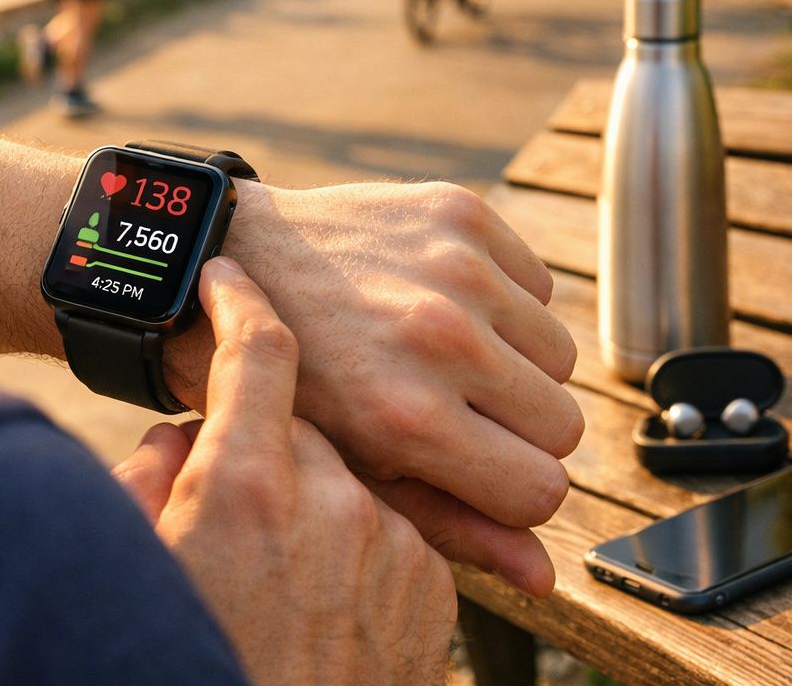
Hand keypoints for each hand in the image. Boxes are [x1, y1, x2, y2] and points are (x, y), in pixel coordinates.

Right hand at [114, 258, 454, 685]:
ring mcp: (388, 549)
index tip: (229, 278)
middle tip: (239, 492)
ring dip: (325, 495)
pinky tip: (322, 592)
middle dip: (277, 439)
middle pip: (310, 421)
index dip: (238, 303)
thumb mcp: (136, 560)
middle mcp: (329, 503)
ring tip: (280, 564)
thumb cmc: (182, 648)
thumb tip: (178, 438)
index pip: (255, 353)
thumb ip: (151, 480)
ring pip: (359, 476)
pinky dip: (363, 541)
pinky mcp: (428, 594)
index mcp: (243, 485)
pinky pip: (393, 532)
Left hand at [164, 181, 582, 596]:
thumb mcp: (345, 468)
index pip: (542, 491)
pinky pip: (539, 285)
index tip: (473, 473)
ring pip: (560, 355)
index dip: (510, 493)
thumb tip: (542, 579)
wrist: (228, 256)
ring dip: (515, 365)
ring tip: (445, 360)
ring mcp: (456, 269)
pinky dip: (505, 302)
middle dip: (518, 433)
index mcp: (406, 417)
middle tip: (456, 416)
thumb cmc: (281, 377)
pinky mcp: (461, 212)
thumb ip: (448, 523)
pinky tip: (441, 303)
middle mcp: (441, 340)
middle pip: (564, 425)